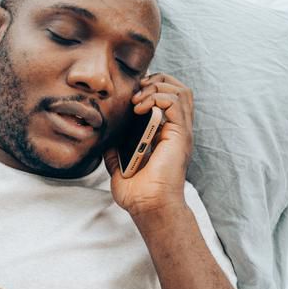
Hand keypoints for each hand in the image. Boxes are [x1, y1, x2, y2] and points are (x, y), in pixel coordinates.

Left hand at [104, 72, 192, 219]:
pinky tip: (139, 107)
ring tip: (137, 100)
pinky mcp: (180, 135)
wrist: (148, 206)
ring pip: (181, 91)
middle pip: (178, 89)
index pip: (168, 99)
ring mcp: (180, 132)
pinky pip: (175, 102)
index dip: (151, 89)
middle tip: (135, 92)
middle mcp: (176, 131)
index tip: (130, 96)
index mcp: (165, 135)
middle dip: (156, 82)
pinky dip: (156, 97)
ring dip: (156, 88)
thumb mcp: (120, 167)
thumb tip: (106, 140)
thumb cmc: (137, 193)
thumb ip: (116, 151)